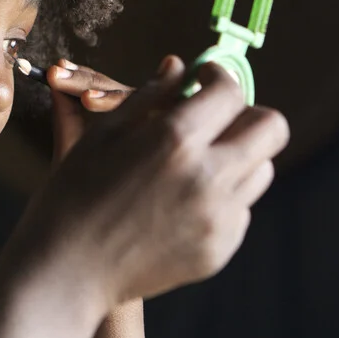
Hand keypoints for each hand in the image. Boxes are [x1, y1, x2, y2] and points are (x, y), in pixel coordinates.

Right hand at [7, 55, 290, 314]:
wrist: (67, 270)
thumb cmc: (74, 195)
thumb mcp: (103, 135)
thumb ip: (148, 96)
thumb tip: (178, 67)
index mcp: (175, 139)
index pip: (230, 90)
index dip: (218, 77)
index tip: (203, 80)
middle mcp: (208, 177)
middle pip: (271, 128)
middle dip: (246, 114)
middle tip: (214, 120)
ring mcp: (218, 218)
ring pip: (262, 170)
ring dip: (238, 156)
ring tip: (196, 164)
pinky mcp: (219, 249)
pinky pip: (241, 210)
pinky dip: (221, 198)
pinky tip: (181, 204)